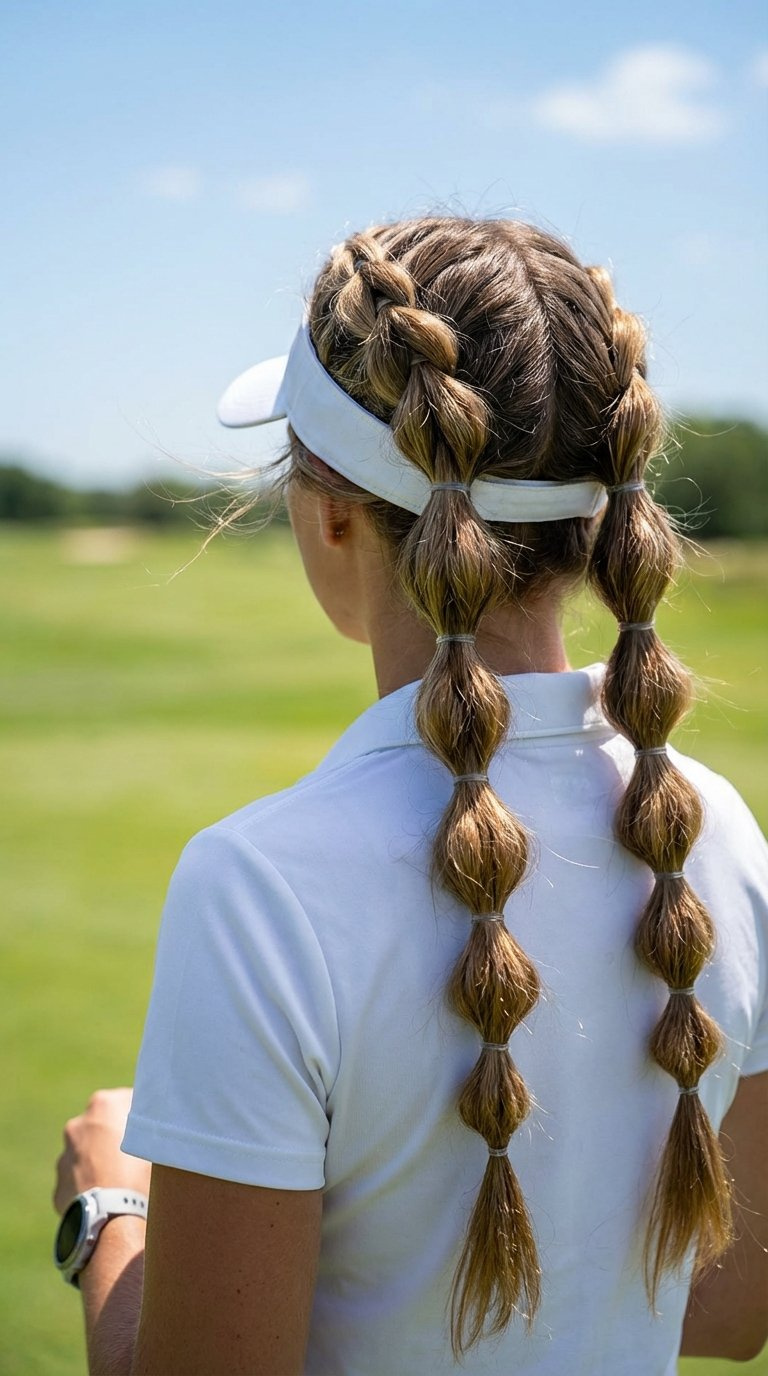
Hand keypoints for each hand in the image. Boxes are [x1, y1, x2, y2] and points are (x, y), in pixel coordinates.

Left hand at [54, 1087, 150, 1215]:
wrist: (114, 1222)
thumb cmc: (143, 1176)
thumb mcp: (161, 1142)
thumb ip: (157, 1128)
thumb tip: (167, 1127)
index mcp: (104, 1105)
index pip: (129, 1101)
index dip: (145, 1117)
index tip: (157, 1133)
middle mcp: (78, 1125)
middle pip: (105, 1127)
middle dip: (120, 1139)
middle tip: (142, 1159)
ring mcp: (64, 1158)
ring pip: (89, 1156)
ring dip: (104, 1164)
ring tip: (127, 1185)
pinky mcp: (59, 1189)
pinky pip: (81, 1183)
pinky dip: (94, 1189)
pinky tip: (112, 1202)